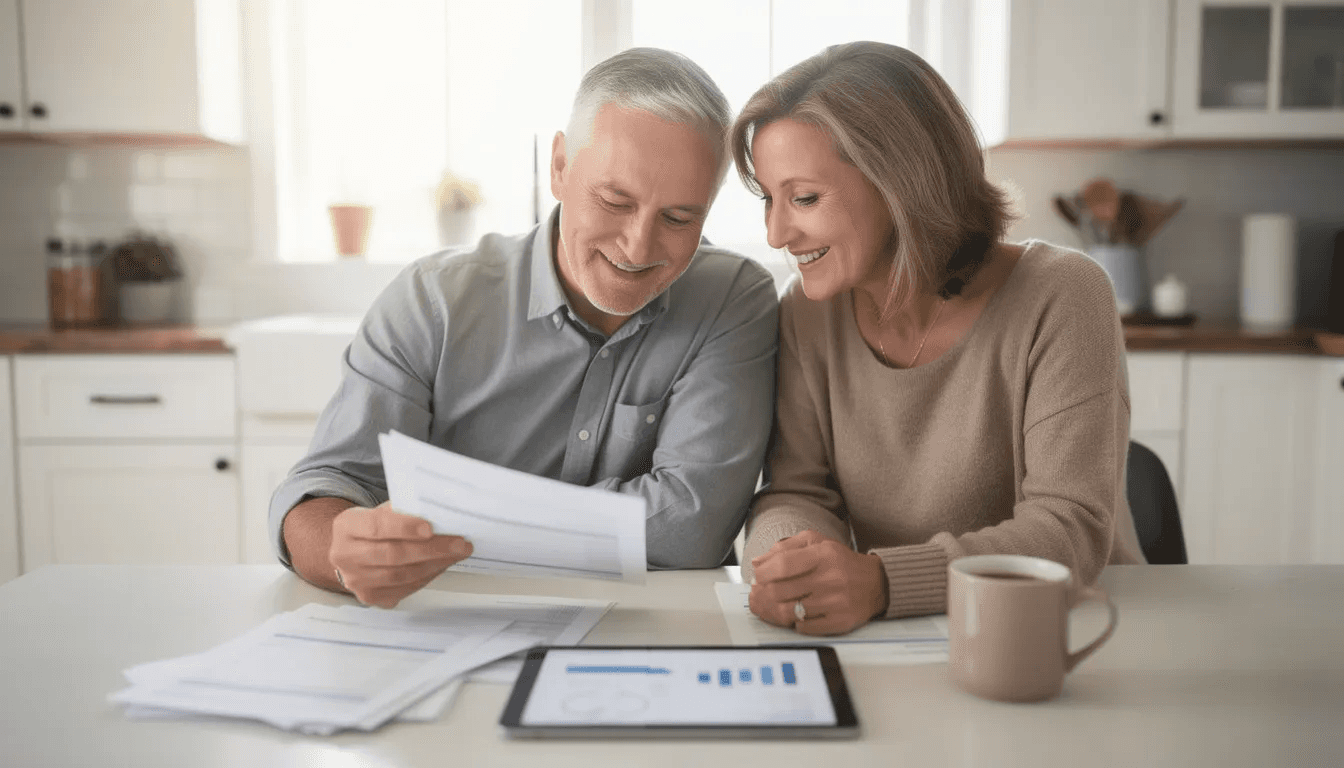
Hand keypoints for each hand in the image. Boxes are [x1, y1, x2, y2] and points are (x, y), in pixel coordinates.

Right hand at [327, 501, 472, 607]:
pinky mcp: (371, 597)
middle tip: (459, 543)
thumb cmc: (375, 527)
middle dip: (432, 549)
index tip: (430, 527)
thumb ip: (403, 511)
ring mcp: (356, 581)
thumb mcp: (382, 510)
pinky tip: (443, 564)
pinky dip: (429, 575)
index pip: (376, 527)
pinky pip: (406, 588)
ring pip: (402, 575)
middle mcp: (345, 556)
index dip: (404, 527)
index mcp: (346, 527)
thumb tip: (439, 513)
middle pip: (393, 555)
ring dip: (435, 564)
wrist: (355, 551)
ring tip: (457, 553)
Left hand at [747, 530, 887, 635]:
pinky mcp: (840, 622)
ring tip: (766, 606)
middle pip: (781, 591)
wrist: (876, 583)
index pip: (782, 565)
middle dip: (761, 594)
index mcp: (823, 554)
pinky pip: (804, 627)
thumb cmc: (841, 562)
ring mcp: (836, 602)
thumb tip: (758, 563)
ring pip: (789, 612)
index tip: (757, 577)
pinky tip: (792, 615)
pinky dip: (793, 623)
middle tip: (757, 595)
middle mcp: (831, 578)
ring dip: (771, 611)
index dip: (763, 573)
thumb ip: (785, 548)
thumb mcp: (815, 543)